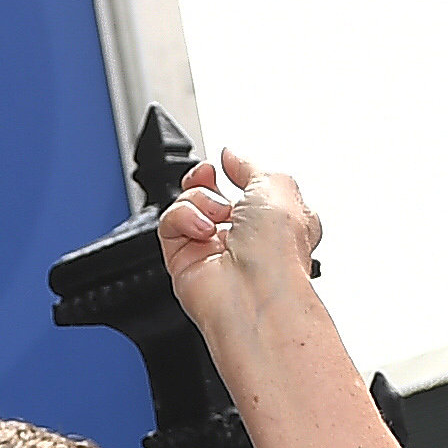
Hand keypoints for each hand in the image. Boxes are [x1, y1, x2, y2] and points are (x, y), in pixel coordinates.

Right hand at [155, 150, 323, 335]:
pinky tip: (201, 231)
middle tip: (209, 177)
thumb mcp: (278, 185)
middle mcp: (242, 236)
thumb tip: (230, 155)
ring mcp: (211, 248)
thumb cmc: (278, 251)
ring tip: (217, 217)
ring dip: (200, 201)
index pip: (246, 187)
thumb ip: (250, 165)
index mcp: (273, 219)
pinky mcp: (183, 259)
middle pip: (210, 192)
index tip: (227, 164)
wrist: (254, 292)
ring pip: (186, 203)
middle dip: (207, 180)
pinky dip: (182, 219)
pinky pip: (168, 223)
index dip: (234, 171)